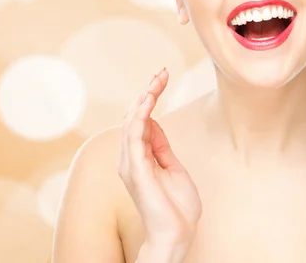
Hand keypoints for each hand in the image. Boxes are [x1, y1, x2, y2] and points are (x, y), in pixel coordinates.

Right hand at [118, 68, 201, 248]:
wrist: (176, 233)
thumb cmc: (175, 205)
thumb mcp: (171, 166)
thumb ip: (160, 145)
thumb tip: (154, 122)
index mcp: (138, 156)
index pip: (140, 120)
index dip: (149, 97)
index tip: (162, 78)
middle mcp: (129, 158)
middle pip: (134, 116)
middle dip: (148, 92)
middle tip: (162, 73)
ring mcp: (130, 163)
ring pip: (132, 122)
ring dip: (145, 98)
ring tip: (157, 81)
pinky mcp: (136, 169)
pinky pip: (134, 136)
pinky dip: (141, 115)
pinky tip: (149, 99)